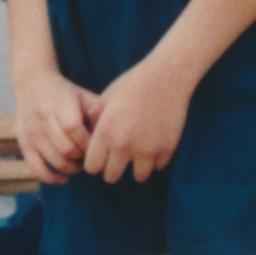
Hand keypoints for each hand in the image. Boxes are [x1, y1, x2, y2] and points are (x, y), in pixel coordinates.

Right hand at [13, 68, 98, 183]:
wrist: (32, 82)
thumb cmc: (65, 93)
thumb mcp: (83, 96)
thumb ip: (98, 114)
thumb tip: (112, 136)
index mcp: (61, 104)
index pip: (74, 129)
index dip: (88, 143)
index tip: (98, 147)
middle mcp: (43, 118)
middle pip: (66, 148)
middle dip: (82, 158)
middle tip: (90, 158)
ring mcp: (32, 132)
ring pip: (53, 160)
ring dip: (70, 168)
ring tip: (79, 165)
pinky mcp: (23, 142)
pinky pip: (35, 167)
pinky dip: (50, 177)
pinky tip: (62, 179)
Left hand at [80, 54, 192, 184]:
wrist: (166, 77)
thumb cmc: (132, 84)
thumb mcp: (105, 99)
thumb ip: (94, 121)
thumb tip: (88, 139)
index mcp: (105, 133)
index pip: (92, 168)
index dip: (94, 164)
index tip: (100, 158)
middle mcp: (124, 146)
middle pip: (111, 177)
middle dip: (113, 170)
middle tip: (118, 159)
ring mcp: (147, 150)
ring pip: (138, 177)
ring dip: (136, 168)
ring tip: (137, 155)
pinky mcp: (167, 149)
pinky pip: (158, 167)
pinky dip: (155, 160)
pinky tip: (153, 146)